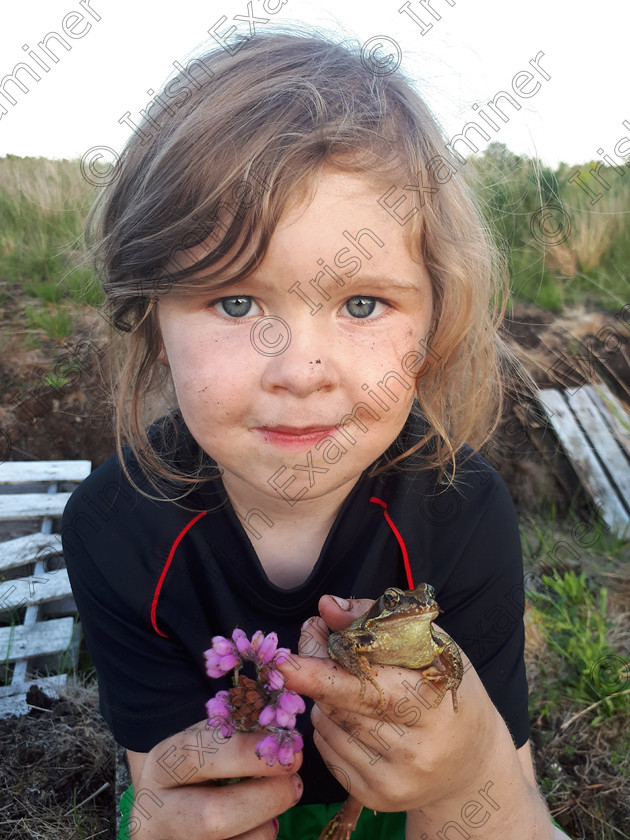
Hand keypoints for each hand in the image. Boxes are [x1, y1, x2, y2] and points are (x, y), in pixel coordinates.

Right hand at [126, 720, 302, 838]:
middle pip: (214, 816)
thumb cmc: (197, 768)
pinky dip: (261, 836)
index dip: (244, 751)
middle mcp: (158, 813)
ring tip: (276, 801)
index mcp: (163, 765)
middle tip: (296, 782)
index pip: (197, 754)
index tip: (285, 747)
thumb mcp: (205, 742)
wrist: (167, 812)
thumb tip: (282, 729)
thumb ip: (237, 731)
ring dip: (268, 822)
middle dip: (267, 797)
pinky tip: (258, 822)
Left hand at [277, 594, 508, 813]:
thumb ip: (375, 619)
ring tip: (357, 688)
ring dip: (327, 699)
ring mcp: (394, 780)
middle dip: (317, 671)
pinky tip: (358, 719)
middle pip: (339, 704)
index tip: (284, 663)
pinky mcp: (376, 799)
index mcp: (432, 703)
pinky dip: (330, 727)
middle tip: (316, 639)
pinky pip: (327, 751)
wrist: (471, 764)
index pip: (365, 687)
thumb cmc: (447, 690)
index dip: (320, 674)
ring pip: (327, 725)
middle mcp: (415, 750)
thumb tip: (326, 607)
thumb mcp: (428, 643)